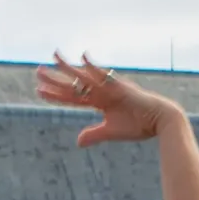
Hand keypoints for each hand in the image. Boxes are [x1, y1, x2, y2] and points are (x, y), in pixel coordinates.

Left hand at [33, 54, 181, 147]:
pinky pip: (105, 75)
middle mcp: (101, 92)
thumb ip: (94, 134)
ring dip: (68, 69)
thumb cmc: (139, 125)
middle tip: (38, 71)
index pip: (73, 97)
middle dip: (55, 79)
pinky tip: (82, 58)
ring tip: (52, 59)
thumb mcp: (111, 131)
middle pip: (74, 84)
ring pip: (84, 78)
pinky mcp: (120, 87)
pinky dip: (94, 67)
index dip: (56, 95)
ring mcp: (109, 88)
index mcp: (99, 102)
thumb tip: (77, 141)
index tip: (39, 91)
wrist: (160, 121)